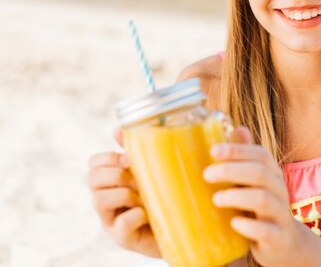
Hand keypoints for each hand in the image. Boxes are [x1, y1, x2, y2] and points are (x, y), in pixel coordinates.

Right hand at [86, 128, 160, 257]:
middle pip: (91, 178)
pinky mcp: (122, 238)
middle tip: (137, 179)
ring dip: (125, 193)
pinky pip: (121, 224)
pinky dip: (136, 215)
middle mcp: (105, 200)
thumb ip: (136, 152)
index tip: (130, 160)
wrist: (182, 226)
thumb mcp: (151, 171)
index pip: (94, 163)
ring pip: (99, 200)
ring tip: (144, 197)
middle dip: (116, 174)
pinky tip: (148, 214)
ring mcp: (111, 220)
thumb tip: (118, 129)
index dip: (108, 157)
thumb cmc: (163, 196)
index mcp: (111, 181)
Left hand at [204, 127, 314, 266]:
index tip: (213, 151)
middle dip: (232, 170)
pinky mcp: (278, 237)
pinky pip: (266, 230)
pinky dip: (248, 225)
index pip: (260, 154)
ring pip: (263, 199)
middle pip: (260, 173)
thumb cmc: (263, 208)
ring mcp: (280, 214)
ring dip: (236, 196)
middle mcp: (279, 191)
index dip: (238, 150)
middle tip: (207, 175)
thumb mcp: (256, 182)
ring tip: (216, 199)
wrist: (286, 244)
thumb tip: (238, 127)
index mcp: (272, 175)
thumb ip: (247, 158)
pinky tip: (234, 223)